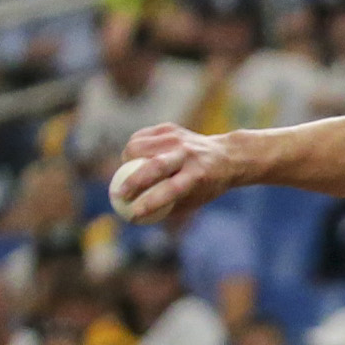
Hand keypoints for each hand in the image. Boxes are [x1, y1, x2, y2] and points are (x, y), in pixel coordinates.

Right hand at [110, 123, 237, 225]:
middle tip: (117, 195)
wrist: (226, 154)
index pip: (172, 190)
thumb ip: (169, 207)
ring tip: (125, 172)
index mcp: (198, 175)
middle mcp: (188, 154)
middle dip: (132, 182)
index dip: (151, 203)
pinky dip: (132, 148)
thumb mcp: (196, 199)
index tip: (134, 214)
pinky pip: (141, 137)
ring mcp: (178, 138)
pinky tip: (132, 158)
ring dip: (126, 160)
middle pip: (155, 166)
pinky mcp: (169, 128)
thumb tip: (136, 217)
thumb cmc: (207, 184)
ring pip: (140, 146)